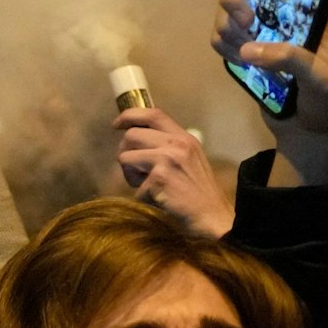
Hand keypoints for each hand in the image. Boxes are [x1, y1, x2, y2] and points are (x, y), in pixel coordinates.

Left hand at [114, 108, 233, 237]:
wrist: (210, 214)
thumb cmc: (195, 190)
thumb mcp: (187, 158)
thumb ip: (165, 145)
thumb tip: (132, 139)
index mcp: (183, 137)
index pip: (152, 113)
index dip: (129, 115)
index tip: (117, 124)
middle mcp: (176, 143)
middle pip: (131, 136)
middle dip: (124, 153)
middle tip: (134, 170)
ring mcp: (168, 159)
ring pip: (124, 157)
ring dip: (129, 175)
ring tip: (148, 185)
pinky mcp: (159, 177)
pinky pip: (132, 184)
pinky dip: (140, 195)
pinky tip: (158, 198)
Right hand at [211, 0, 327, 184]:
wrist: (316, 131)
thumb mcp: (322, 79)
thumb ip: (291, 60)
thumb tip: (250, 49)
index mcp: (314, 11)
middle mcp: (285, 14)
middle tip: (247, 22)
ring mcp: (263, 31)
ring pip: (226, 11)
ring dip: (229, 28)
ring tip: (249, 53)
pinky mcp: (245, 50)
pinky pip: (219, 36)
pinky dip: (223, 46)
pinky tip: (240, 61)